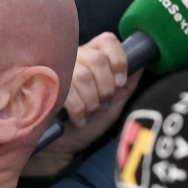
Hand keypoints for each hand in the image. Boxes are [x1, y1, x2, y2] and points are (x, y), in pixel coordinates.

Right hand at [24, 32, 141, 175]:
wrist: (62, 147)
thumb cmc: (87, 124)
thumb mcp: (113, 106)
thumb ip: (126, 86)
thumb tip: (142, 64)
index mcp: (91, 58)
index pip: (107, 41)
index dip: (118, 59)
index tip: (120, 82)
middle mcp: (73, 59)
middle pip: (97, 59)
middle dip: (105, 87)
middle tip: (102, 104)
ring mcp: (57, 70)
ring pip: (84, 76)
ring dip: (92, 101)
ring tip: (89, 113)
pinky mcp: (45, 86)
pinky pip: (69, 91)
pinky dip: (79, 110)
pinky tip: (78, 119)